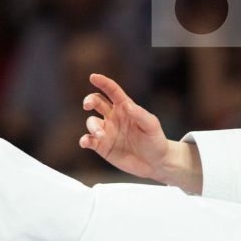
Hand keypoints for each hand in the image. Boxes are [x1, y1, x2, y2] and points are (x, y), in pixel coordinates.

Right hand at [79, 73, 199, 190]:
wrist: (155, 163)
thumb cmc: (155, 140)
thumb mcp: (152, 126)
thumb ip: (140, 115)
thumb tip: (126, 105)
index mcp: (125, 107)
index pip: (112, 91)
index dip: (103, 83)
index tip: (93, 77)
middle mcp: (113, 117)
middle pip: (97, 102)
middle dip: (90, 100)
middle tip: (88, 105)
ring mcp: (106, 131)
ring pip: (92, 122)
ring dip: (93, 126)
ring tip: (101, 135)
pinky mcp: (102, 146)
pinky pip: (89, 140)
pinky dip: (84, 140)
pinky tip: (85, 142)